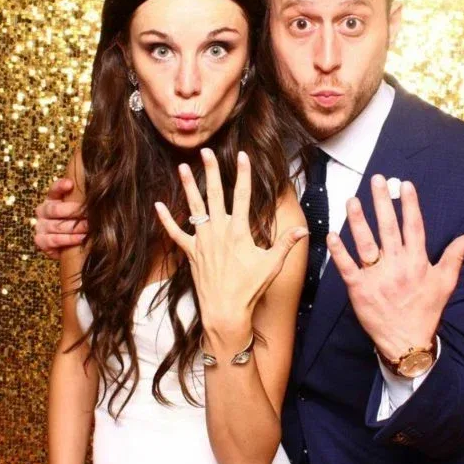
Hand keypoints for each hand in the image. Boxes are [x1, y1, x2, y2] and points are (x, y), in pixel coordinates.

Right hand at [33, 178, 88, 258]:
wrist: (68, 245)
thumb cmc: (77, 221)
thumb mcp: (79, 208)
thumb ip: (84, 199)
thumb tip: (99, 191)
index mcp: (52, 198)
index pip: (54, 189)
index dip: (61, 186)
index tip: (70, 184)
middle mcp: (43, 210)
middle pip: (56, 209)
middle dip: (75, 212)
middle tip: (90, 213)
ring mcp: (40, 226)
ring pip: (57, 226)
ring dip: (76, 227)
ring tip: (89, 227)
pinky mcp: (41, 241)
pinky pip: (54, 240)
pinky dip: (69, 239)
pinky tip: (82, 238)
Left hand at [155, 149, 307, 348]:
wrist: (225, 311)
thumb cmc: (250, 289)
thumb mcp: (272, 264)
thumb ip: (286, 243)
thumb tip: (304, 230)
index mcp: (238, 231)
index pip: (242, 195)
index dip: (243, 174)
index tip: (243, 155)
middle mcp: (218, 231)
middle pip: (215, 194)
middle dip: (212, 170)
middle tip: (206, 151)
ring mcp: (202, 241)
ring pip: (194, 208)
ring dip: (189, 186)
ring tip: (183, 167)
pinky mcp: (191, 253)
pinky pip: (175, 233)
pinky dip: (166, 220)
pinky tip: (158, 206)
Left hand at [327, 175, 463, 360]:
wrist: (407, 342)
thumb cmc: (426, 310)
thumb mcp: (445, 283)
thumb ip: (456, 256)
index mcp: (418, 262)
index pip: (414, 226)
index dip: (410, 204)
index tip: (405, 185)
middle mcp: (398, 265)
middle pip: (389, 228)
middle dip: (382, 202)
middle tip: (377, 180)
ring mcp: (377, 277)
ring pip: (366, 243)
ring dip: (358, 220)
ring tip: (352, 200)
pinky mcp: (359, 289)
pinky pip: (347, 267)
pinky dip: (339, 251)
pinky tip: (332, 235)